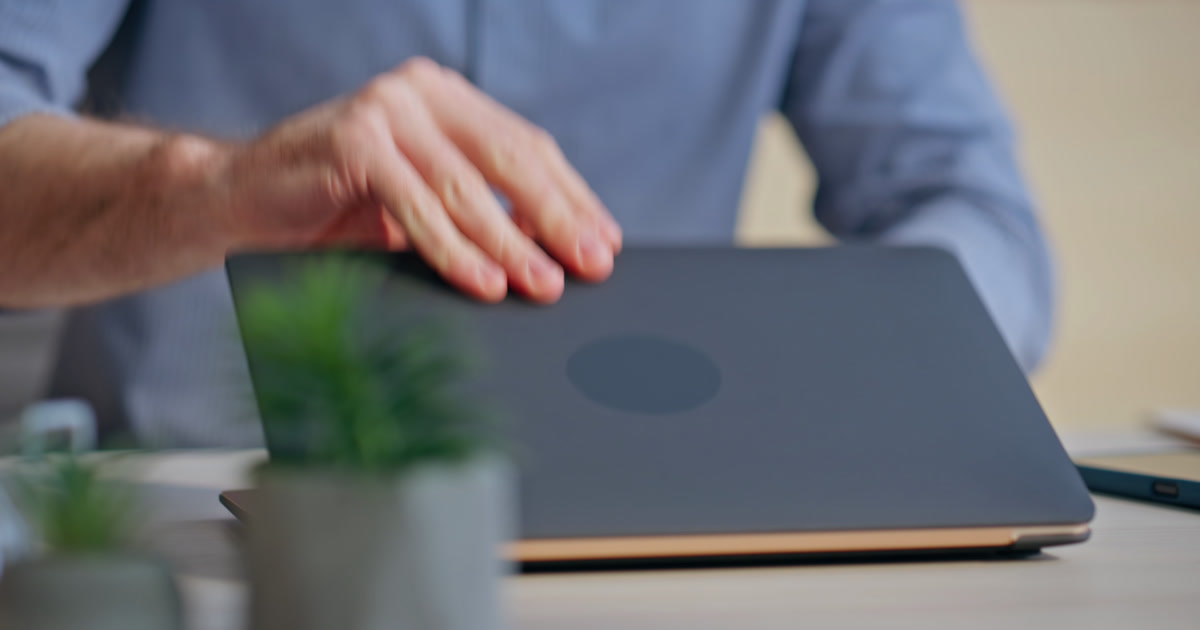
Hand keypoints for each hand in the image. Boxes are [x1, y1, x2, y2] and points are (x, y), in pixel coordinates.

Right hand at [213, 57, 621, 302]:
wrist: (241, 198)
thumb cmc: (337, 207)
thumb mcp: (421, 204)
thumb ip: (477, 210)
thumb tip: (554, 252)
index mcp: (446, 100)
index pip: (527, 146)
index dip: (571, 197)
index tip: (604, 242)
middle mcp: (420, 93)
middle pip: (510, 159)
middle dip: (556, 219)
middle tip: (589, 265)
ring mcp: (385, 110)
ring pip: (466, 187)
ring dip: (510, 244)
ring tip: (542, 285)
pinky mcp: (352, 140)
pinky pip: (416, 204)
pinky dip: (453, 249)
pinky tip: (483, 281)